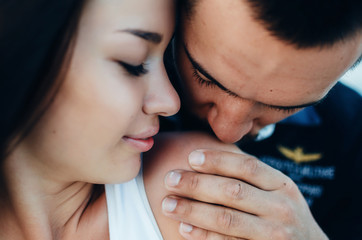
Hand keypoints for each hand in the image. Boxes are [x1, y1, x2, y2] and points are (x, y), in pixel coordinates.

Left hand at [162, 149, 327, 239]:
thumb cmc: (283, 213)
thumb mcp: (277, 190)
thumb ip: (252, 176)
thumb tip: (208, 156)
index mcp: (282, 185)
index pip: (247, 166)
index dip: (217, 160)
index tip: (190, 157)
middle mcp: (280, 208)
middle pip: (232, 191)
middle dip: (197, 184)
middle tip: (170, 179)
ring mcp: (273, 235)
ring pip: (226, 219)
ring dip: (193, 211)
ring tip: (168, 204)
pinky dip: (204, 236)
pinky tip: (184, 229)